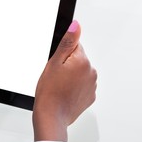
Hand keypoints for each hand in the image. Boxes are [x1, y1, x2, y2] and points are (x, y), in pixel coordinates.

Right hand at [33, 20, 96, 141]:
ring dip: (71, 76)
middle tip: (55, 76)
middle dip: (67, 65)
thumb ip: (67, 42)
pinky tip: (64, 93)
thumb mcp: (54, 63)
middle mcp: (91, 72)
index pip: (75, 46)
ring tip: (59, 86)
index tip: (56, 65)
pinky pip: (81, 85)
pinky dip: (74, 87)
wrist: (51, 116)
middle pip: (78, 59)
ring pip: (79, 73)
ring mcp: (92, 86)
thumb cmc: (49, 92)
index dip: (62, 54)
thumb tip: (76, 25)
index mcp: (83, 61)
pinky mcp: (90, 96)